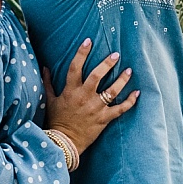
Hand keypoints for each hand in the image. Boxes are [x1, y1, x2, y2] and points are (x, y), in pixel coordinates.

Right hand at [43, 38, 138, 154]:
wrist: (64, 142)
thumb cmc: (57, 120)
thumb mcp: (50, 101)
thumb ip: (48, 83)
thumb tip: (45, 68)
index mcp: (71, 90)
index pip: (75, 67)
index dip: (82, 53)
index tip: (88, 41)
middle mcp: (84, 97)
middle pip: (97, 75)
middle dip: (107, 63)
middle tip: (116, 54)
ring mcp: (95, 108)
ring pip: (112, 91)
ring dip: (122, 80)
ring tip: (129, 70)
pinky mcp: (104, 119)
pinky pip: (120, 109)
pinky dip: (130, 102)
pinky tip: (137, 93)